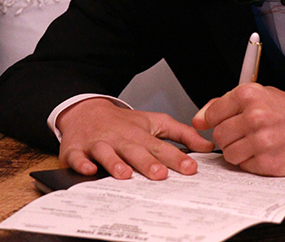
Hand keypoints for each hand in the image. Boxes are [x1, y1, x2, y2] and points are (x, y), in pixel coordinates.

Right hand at [56, 97, 214, 180]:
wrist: (85, 109)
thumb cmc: (123, 122)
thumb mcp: (154, 122)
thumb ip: (182, 134)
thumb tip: (206, 146)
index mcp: (139, 134)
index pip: (160, 147)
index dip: (175, 158)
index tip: (190, 168)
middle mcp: (120, 138)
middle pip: (134, 150)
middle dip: (147, 162)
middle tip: (160, 174)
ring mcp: (98, 143)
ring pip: (107, 153)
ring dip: (115, 163)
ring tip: (125, 174)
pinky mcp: (77, 149)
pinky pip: (78, 157)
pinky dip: (82, 163)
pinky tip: (89, 170)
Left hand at [192, 83, 284, 175]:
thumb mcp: (263, 95)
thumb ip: (228, 104)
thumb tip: (200, 119)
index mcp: (250, 95)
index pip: (212, 114)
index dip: (213, 121)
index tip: (219, 124)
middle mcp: (254, 116)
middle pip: (219, 135)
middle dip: (228, 137)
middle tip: (244, 134)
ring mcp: (261, 141)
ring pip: (228, 154)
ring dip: (238, 152)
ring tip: (256, 143)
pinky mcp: (268, 163)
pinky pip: (244, 166)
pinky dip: (251, 162)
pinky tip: (266, 152)